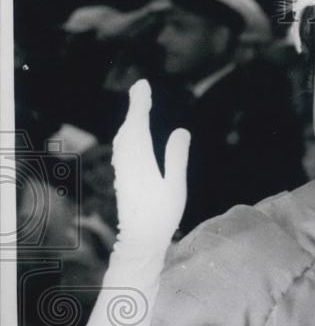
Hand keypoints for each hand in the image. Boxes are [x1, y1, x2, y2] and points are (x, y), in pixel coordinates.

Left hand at [111, 80, 189, 248]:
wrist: (140, 239)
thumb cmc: (162, 215)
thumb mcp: (175, 186)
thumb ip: (176, 157)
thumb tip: (180, 130)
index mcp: (140, 160)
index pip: (138, 125)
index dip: (140, 104)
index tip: (143, 86)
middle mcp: (127, 162)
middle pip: (128, 128)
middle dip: (134, 108)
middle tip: (141, 89)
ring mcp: (123, 170)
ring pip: (123, 139)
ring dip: (130, 121)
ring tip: (139, 108)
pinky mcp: (123, 178)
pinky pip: (123, 149)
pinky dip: (128, 135)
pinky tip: (133, 137)